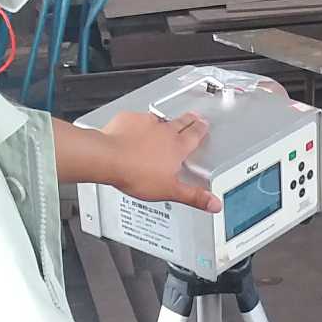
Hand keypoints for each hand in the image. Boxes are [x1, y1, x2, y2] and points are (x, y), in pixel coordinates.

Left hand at [99, 110, 221, 214]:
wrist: (107, 158)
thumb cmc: (135, 173)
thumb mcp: (170, 191)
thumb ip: (193, 196)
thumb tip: (214, 204)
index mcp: (177, 147)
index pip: (195, 135)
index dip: (201, 130)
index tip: (204, 125)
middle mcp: (163, 131)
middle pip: (181, 122)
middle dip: (189, 120)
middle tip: (193, 117)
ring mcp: (145, 123)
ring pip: (159, 120)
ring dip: (163, 123)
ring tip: (162, 127)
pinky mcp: (128, 120)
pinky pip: (137, 119)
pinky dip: (138, 124)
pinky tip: (135, 131)